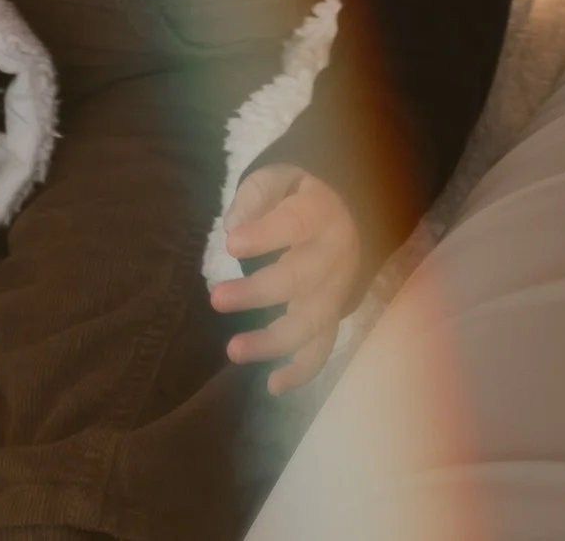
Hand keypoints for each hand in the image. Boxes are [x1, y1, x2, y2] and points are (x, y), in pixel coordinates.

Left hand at [210, 162, 362, 393]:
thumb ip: (258, 196)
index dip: (264, 236)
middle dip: (258, 292)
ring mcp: (336, 291)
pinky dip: (301, 371)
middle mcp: (334, 255)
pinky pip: (322, 348)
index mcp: (320, 212)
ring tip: (234, 350)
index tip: (230, 244)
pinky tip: (274, 385)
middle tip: (216, 299)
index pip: (294, 223)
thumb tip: (233, 225)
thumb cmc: (302, 195)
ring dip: (273, 340)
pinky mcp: (332, 317)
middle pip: (300, 278)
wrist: (349, 212)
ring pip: (311, 321)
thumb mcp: (282, 177)